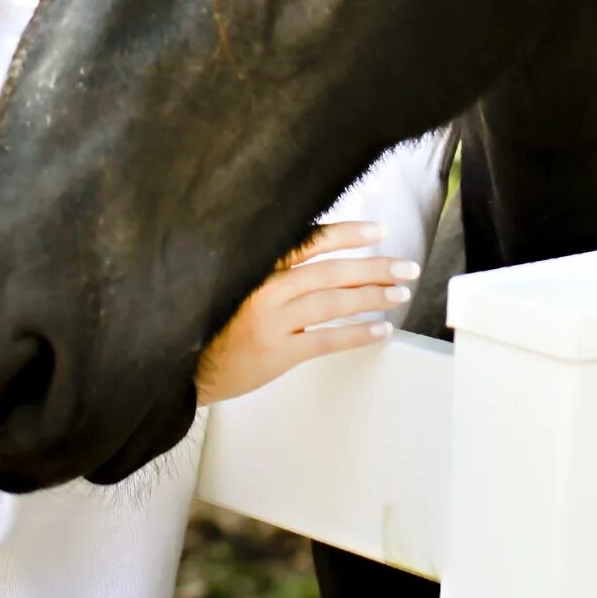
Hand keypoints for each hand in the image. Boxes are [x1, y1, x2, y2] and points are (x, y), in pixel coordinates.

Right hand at [195, 224, 415, 404]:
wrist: (190, 366)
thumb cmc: (220, 324)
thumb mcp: (241, 285)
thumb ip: (278, 272)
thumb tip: (333, 261)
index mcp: (258, 267)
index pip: (308, 242)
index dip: (346, 234)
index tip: (378, 231)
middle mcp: (265, 289)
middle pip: (329, 272)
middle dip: (373, 267)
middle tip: (406, 268)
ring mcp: (271, 322)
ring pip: (331, 303)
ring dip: (371, 297)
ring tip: (399, 295)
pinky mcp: (276, 353)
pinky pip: (325, 341)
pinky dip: (356, 334)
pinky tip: (379, 330)